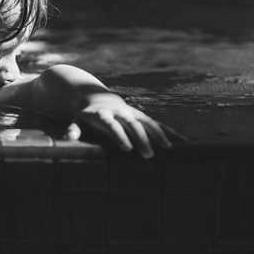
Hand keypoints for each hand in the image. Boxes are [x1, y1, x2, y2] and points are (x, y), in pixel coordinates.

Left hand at [67, 93, 185, 157]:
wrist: (95, 98)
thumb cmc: (84, 116)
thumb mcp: (75, 121)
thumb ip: (73, 129)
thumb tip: (69, 135)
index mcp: (103, 114)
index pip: (112, 125)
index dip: (119, 136)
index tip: (127, 149)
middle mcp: (120, 112)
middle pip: (132, 125)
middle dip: (141, 139)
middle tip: (148, 155)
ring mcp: (133, 113)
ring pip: (148, 122)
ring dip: (159, 135)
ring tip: (169, 149)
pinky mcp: (141, 116)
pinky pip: (157, 124)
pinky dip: (170, 132)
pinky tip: (183, 142)